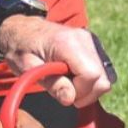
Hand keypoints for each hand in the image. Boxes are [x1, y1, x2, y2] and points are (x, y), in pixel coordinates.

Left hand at [0, 15, 114, 106]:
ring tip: (67, 81)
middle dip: (86, 93)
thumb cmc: (21, 47)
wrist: (22, 29)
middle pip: (103, 79)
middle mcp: (85, 39)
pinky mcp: (94, 45)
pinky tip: (73, 76)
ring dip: (88, 87)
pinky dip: (91, 80)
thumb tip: (70, 99)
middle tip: (64, 90)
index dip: (79, 92)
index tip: (63, 92)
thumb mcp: (27, 68)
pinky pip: (102, 71)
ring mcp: (92, 41)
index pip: (91, 76)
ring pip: (106, 77)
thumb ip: (51, 83)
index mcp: (68, 43)